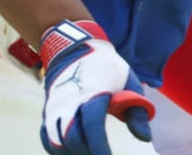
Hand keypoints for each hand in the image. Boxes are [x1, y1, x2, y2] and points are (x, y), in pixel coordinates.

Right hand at [39, 20, 155, 154]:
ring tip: (90, 152)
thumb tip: (144, 138)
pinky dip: (59, 149)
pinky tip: (74, 151)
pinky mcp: (48, 111)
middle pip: (72, 139)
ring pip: (57, 142)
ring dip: (73, 153)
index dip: (99, 148)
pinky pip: (47, 138)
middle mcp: (69, 102)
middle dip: (87, 154)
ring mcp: (55, 107)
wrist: (74, 47)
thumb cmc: (107, 67)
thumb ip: (137, 111)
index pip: (92, 127)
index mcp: (92, 93)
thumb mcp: (128, 82)